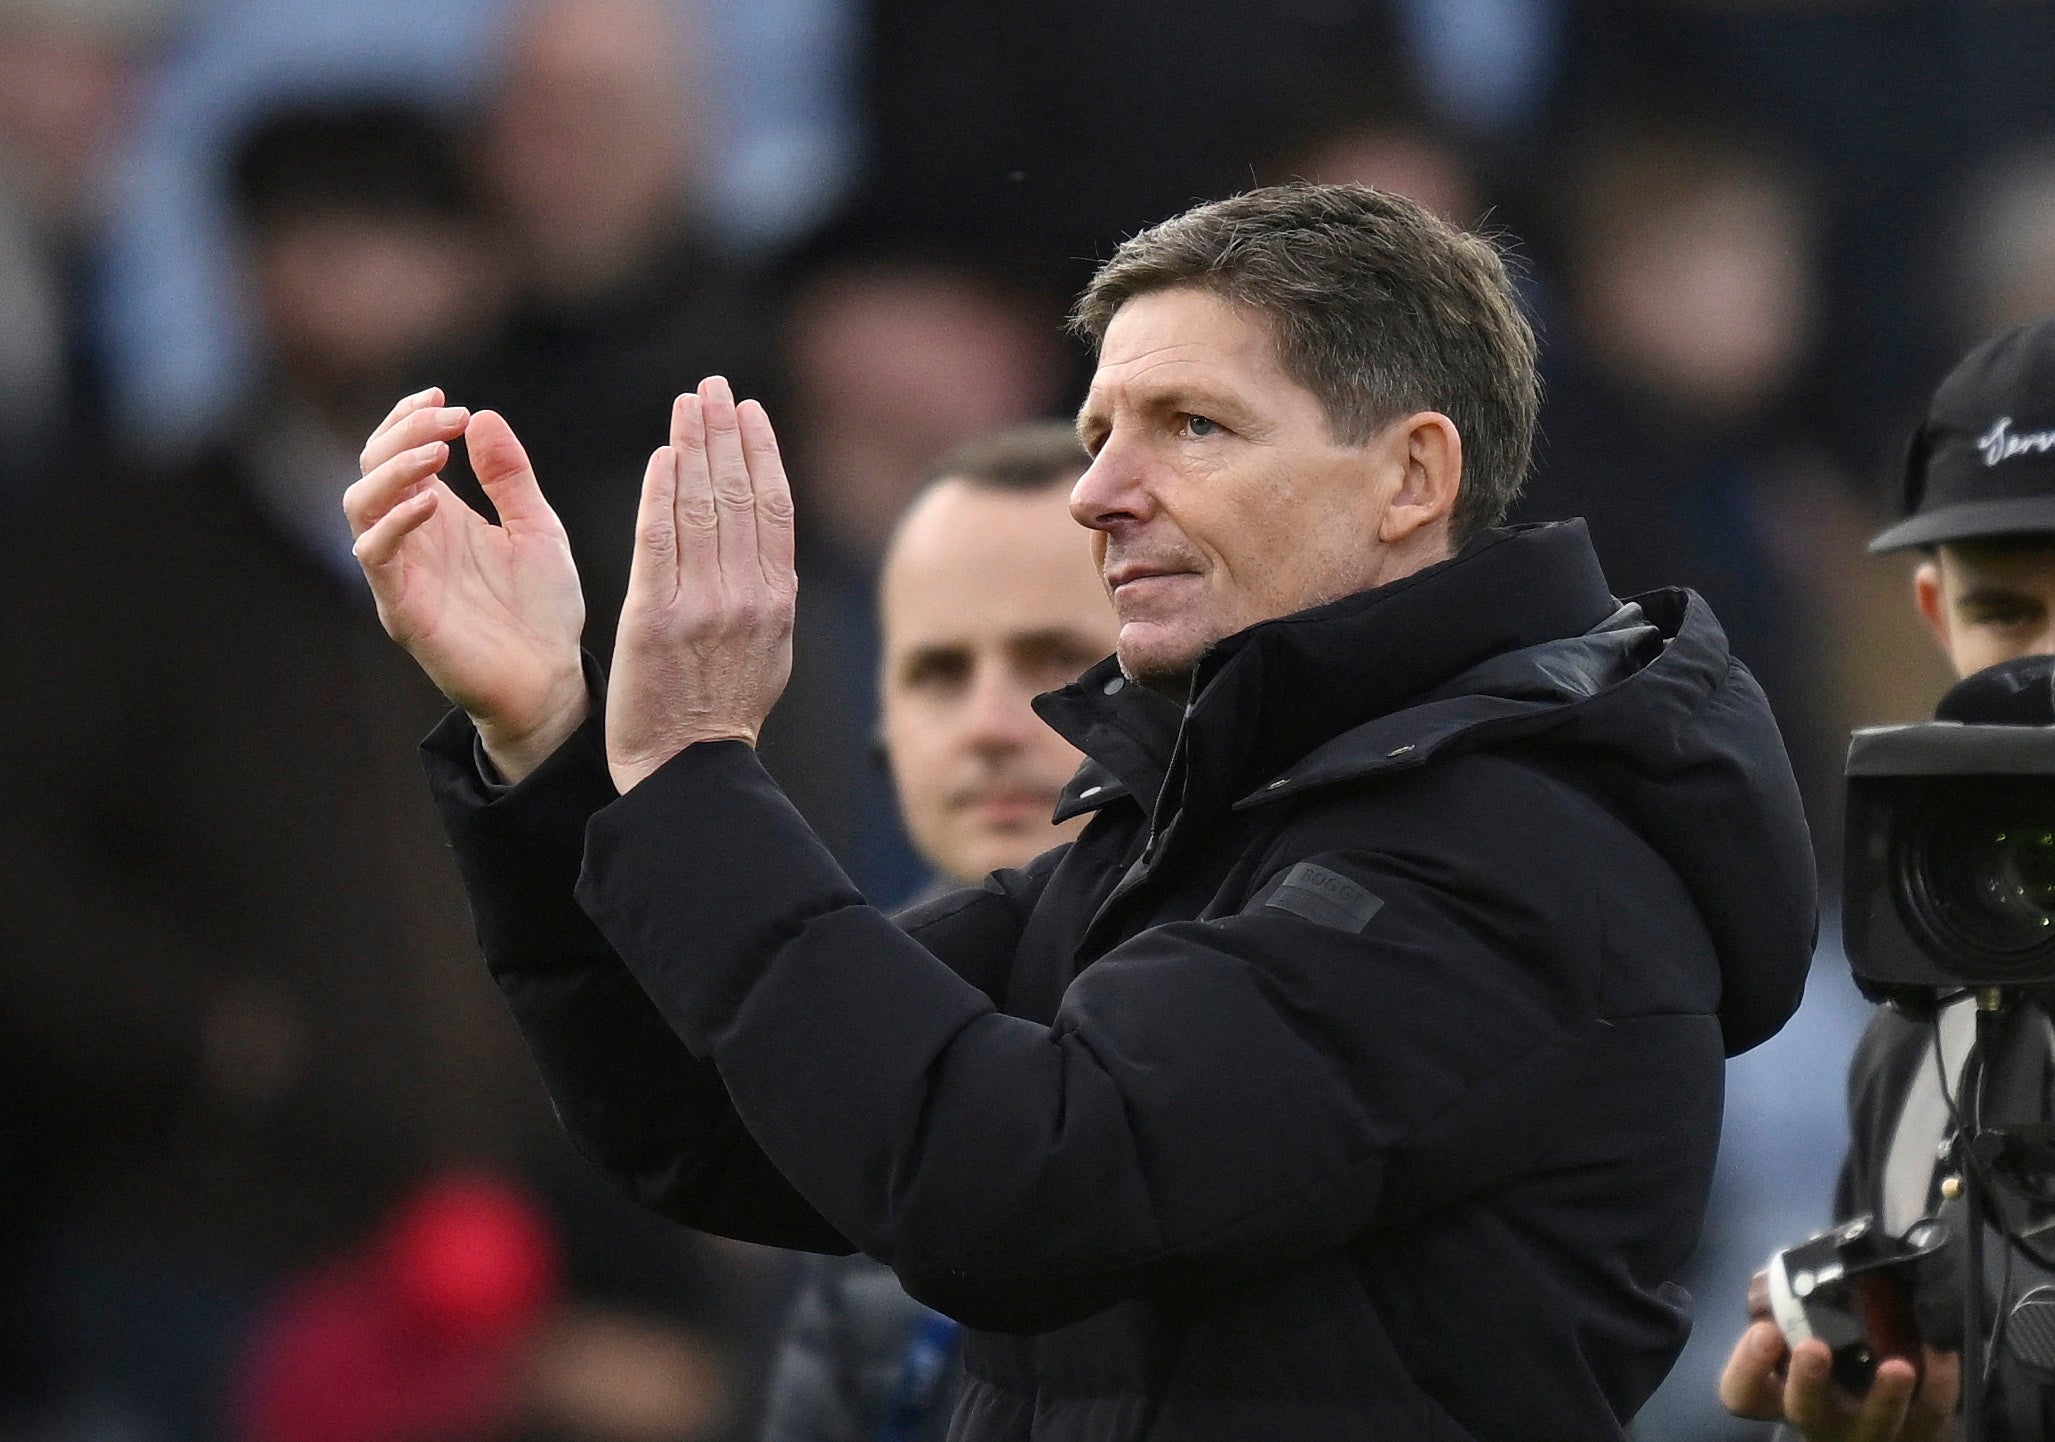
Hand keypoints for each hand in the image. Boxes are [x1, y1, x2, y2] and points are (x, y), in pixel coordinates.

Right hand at [344, 389, 587, 782]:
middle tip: (449, 419)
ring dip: (392, 469)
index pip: (398, 451)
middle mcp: (412, 538)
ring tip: (436, 452)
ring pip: (360, 505)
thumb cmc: (543, 609)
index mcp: (439, 515)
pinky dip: (394, 522)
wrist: (551, 680)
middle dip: (402, 432)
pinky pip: (375, 557)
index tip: (445, 398)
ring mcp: (402, 572)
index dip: (409, 418)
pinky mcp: (401, 609)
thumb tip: (483, 416)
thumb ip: (510, 477)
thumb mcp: (537, 527)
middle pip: (371, 467)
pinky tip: (432, 502)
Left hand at [605, 376, 795, 792]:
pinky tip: (664, 456)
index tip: (748, 411)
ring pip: (701, 508)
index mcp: (777, 600)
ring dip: (695, 447)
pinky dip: (663, 494)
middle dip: (725, 433)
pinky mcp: (656, 618)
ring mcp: (703, 605)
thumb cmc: (723, 710)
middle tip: (713, 386)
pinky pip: (659, 542)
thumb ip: (767, 595)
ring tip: (689, 403)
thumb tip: (770, 549)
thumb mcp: (769, 650)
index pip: (773, 508)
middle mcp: (747, 595)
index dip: (762, 453)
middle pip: (738, 496)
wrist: (688, 769)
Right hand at [1719, 1304, 1959, 1441]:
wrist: (1882, 1399)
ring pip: (1874, 1424)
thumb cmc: (1830, 1356)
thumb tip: (1817, 1249)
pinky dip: (1940, 1384)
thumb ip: (1797, 1304)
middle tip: (1814, 1347)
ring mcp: (1866, 1430)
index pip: (1743, 1393)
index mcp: (1779, 1393)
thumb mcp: (1800, 1333)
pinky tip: (1940, 1350)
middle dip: (1808, 1382)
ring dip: (1885, 1396)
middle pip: (1804, 1411)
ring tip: (1898, 1365)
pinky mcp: (1915, 1431)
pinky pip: (1931, 1415)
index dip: (1749, 1367)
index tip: (1764, 1331)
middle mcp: (1818, 1417)